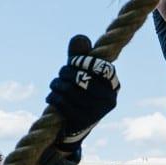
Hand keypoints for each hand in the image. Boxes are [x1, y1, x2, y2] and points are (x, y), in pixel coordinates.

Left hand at [45, 34, 119, 149]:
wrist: (77, 126)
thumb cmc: (81, 93)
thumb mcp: (82, 73)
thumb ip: (81, 55)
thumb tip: (79, 38)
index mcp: (114, 86)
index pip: (101, 68)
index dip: (85, 61)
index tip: (73, 61)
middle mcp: (109, 100)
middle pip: (84, 79)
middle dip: (67, 72)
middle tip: (60, 73)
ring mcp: (97, 112)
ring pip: (71, 91)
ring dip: (57, 85)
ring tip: (54, 84)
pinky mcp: (82, 121)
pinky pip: (64, 104)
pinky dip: (54, 97)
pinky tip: (51, 96)